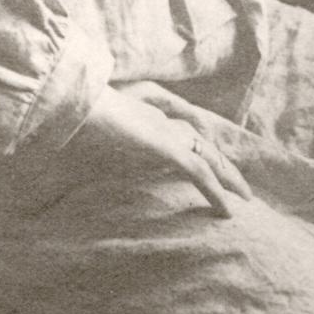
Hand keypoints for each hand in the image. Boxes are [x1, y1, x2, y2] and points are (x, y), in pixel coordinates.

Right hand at [84, 80, 254, 217]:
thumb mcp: (81, 135)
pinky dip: (215, 191)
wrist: (70, 102)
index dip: (196, 149)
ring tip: (244, 198)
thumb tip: (75, 153)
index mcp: (143, 119)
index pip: (179, 134)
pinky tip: (227, 210)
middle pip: (201, 143)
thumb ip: (90, 141)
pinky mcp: (166, 147)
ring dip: (227, 178)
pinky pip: (198, 173)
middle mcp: (159, 123)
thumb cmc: (71, 118)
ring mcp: (164, 133)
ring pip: (208, 157)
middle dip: (221, 163)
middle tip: (237, 184)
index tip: (207, 163)